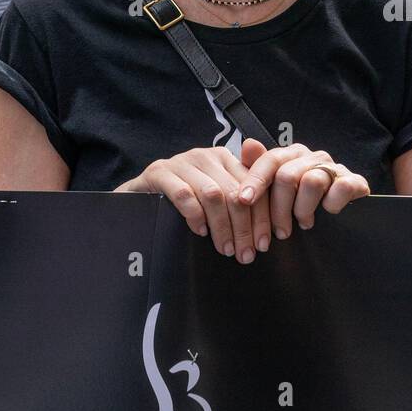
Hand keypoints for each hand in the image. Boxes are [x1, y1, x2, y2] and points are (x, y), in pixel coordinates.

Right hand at [116, 140, 367, 262]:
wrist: (137, 197)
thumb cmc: (182, 202)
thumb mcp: (215, 199)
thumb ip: (242, 204)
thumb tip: (274, 229)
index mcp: (226, 159)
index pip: (253, 186)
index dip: (262, 216)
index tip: (265, 244)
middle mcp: (206, 155)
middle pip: (236, 192)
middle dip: (245, 226)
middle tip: (247, 255)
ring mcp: (182, 162)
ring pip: (214, 194)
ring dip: (223, 226)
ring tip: (226, 250)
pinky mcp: (159, 173)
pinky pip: (183, 193)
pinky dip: (195, 215)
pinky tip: (199, 232)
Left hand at [233, 139, 369, 238]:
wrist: (342, 220)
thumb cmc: (301, 204)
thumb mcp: (275, 191)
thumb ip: (258, 169)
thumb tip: (247, 144)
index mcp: (292, 155)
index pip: (270, 160)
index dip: (256, 180)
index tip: (244, 200)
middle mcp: (312, 157)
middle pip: (287, 175)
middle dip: (279, 208)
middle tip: (279, 232)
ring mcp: (334, 168)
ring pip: (312, 182)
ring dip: (304, 210)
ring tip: (304, 224)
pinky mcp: (355, 181)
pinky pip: (342, 187)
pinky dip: (333, 204)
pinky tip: (329, 213)